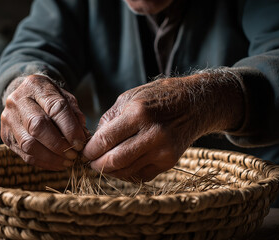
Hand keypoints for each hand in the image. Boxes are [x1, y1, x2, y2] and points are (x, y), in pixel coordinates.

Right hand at [0, 74, 87, 169]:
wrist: (23, 96)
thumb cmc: (48, 98)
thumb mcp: (65, 98)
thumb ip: (75, 115)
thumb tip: (83, 137)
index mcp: (36, 86)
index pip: (55, 108)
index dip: (70, 128)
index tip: (81, 142)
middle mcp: (18, 101)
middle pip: (38, 126)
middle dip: (59, 144)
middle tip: (74, 154)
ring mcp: (9, 119)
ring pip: (29, 144)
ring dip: (51, 157)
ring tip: (67, 161)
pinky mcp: (6, 136)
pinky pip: (25, 154)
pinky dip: (43, 162)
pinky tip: (57, 164)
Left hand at [83, 73, 243, 180]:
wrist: (195, 104)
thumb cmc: (158, 97)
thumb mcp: (129, 97)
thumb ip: (109, 120)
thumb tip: (93, 142)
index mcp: (138, 114)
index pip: (105, 141)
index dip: (90, 150)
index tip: (84, 152)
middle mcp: (152, 134)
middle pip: (114, 161)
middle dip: (97, 165)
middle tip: (91, 162)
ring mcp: (163, 150)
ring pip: (126, 172)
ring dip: (110, 171)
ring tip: (104, 163)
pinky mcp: (169, 162)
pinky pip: (141, 176)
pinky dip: (127, 173)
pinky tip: (123, 165)